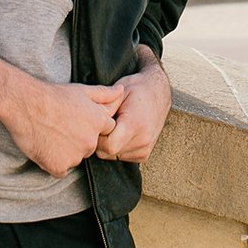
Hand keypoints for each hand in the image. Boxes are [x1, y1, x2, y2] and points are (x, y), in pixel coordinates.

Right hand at [2, 81, 124, 177]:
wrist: (26, 105)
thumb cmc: (53, 95)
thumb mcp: (82, 90)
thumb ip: (106, 94)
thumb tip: (121, 90)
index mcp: (99, 123)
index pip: (105, 131)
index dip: (90, 125)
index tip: (76, 120)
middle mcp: (90, 143)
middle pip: (90, 146)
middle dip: (79, 139)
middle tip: (61, 126)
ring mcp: (75, 157)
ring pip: (75, 158)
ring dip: (67, 151)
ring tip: (51, 134)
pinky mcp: (59, 168)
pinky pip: (61, 169)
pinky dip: (54, 161)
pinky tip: (45, 146)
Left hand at [96, 47, 171, 163]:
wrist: (158, 92)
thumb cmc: (136, 89)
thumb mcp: (119, 92)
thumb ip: (104, 108)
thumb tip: (89, 122)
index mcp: (135, 124)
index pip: (108, 145)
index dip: (98, 136)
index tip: (98, 123)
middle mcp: (142, 140)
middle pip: (108, 152)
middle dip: (101, 140)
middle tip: (105, 123)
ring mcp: (144, 149)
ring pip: (113, 156)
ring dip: (109, 144)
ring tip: (115, 126)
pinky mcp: (144, 155)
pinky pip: (121, 157)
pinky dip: (117, 148)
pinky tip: (121, 133)